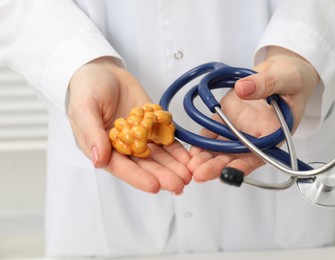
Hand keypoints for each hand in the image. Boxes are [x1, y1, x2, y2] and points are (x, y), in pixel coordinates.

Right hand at [67, 57, 190, 193]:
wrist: (103, 71)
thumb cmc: (87, 89)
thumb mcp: (84, 108)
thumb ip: (92, 134)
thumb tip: (99, 160)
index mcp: (103, 148)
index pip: (122, 168)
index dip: (138, 178)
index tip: (154, 186)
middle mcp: (123, 147)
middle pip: (144, 166)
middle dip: (162, 176)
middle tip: (179, 185)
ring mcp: (140, 138)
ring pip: (159, 156)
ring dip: (174, 166)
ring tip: (188, 175)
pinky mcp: (153, 127)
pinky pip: (167, 140)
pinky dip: (178, 150)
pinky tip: (189, 158)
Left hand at [188, 46, 319, 181]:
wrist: (279, 72)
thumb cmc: (291, 79)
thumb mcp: (286, 79)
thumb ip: (266, 84)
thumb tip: (243, 89)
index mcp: (274, 133)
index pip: (259, 155)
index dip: (243, 166)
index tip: (227, 173)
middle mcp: (255, 136)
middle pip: (235, 156)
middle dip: (217, 166)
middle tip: (200, 174)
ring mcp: (238, 128)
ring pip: (221, 148)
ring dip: (206, 158)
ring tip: (191, 166)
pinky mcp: (226, 118)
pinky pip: (212, 132)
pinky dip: (202, 141)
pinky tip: (192, 150)